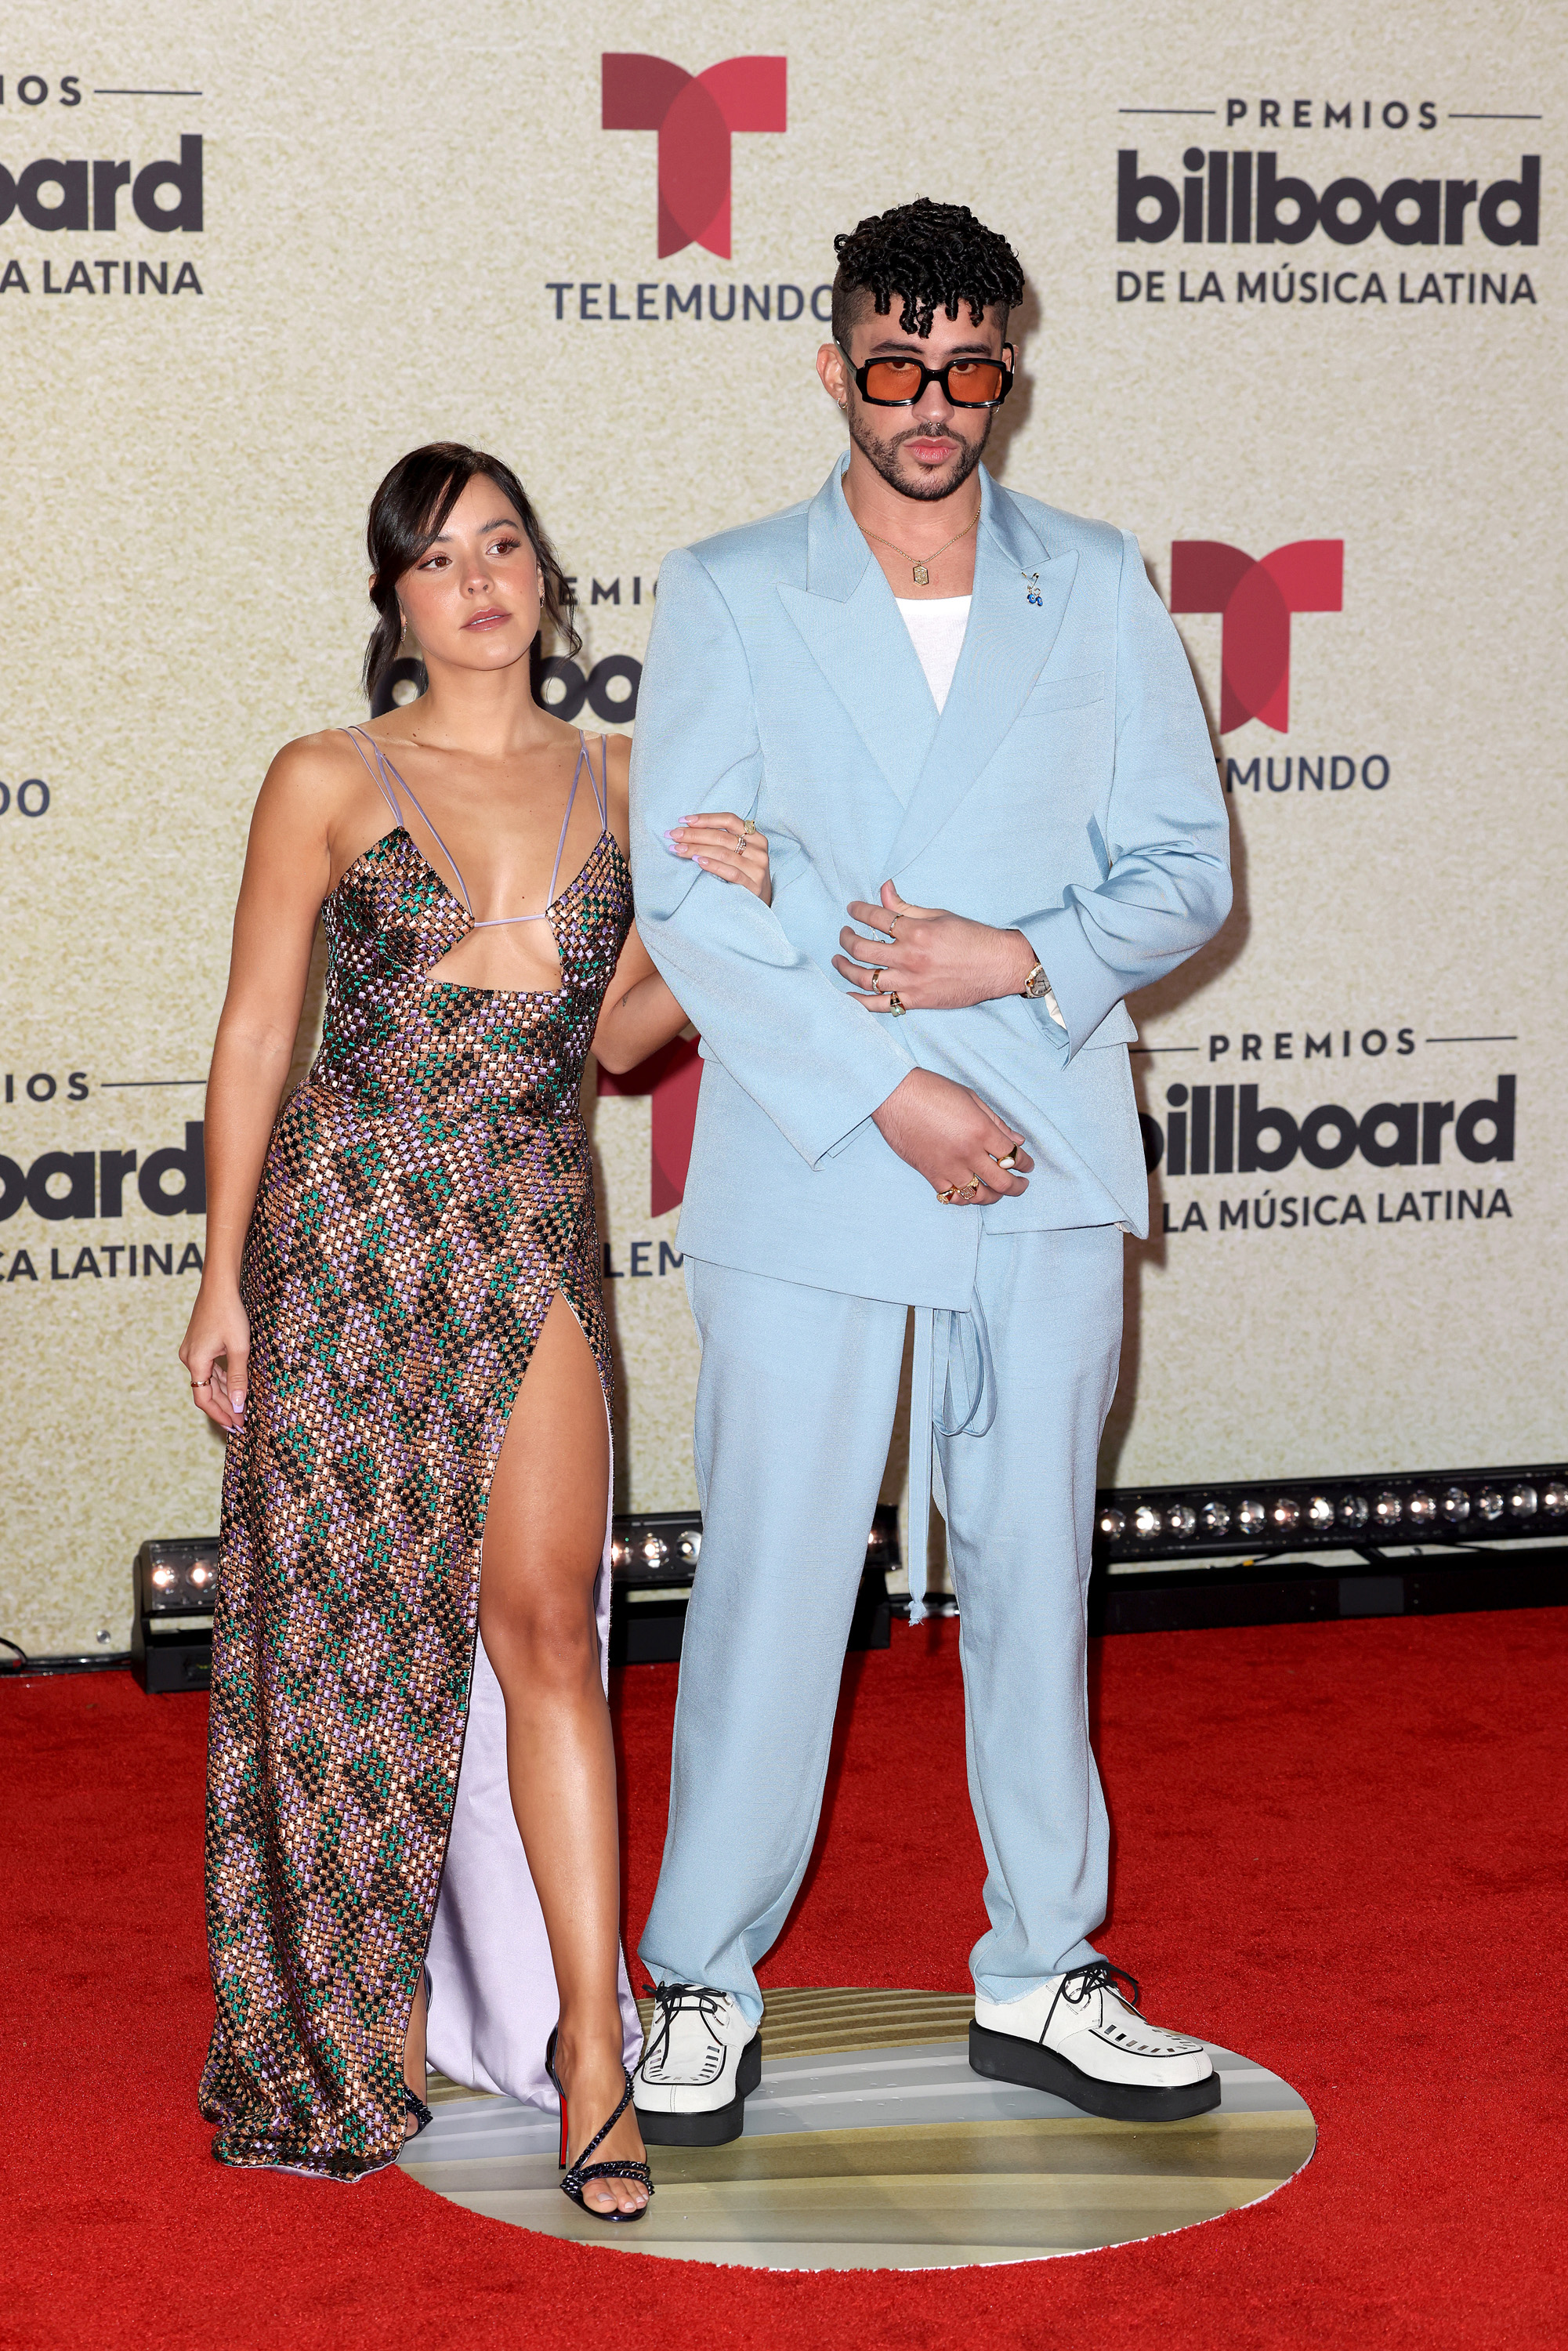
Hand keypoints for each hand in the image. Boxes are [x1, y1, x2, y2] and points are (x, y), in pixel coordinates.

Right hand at [179, 1283, 249, 1434]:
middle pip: (206, 1392)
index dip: (220, 1415)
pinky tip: (236, 1388)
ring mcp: (193, 1351)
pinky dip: (223, 1380)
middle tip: (243, 1423)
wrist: (219, 1285)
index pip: (204, 1399)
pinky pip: (210, 1368)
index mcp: (196, 1362)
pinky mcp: (199, 1344)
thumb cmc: (230, 1313)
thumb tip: (239, 1404)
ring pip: (209, 1381)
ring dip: (225, 1395)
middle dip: (225, 1408)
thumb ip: (238, 1377)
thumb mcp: (239, 1348)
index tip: (236, 1427)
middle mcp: (189, 1358)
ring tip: (242, 1409)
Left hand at [667, 812, 771, 904]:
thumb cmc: (745, 875)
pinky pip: (730, 872)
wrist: (761, 905)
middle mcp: (758, 850)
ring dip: (697, 849)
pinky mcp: (753, 885)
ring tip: (678, 849)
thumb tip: (688, 830)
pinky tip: (698, 861)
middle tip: (673, 835)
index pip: (728, 820)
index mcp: (756, 837)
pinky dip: (712, 865)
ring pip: (723, 852)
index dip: (705, 819)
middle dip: (694, 834)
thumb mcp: (740, 854)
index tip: (683, 821)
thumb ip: (723, 841)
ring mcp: (757, 868)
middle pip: (721, 836)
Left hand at [833, 881, 1035, 1010]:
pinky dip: (859, 1002)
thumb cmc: (971, 937)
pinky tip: (846, 995)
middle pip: (862, 949)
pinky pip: (880, 1005)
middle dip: (846, 938)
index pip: (875, 918)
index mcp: (916, 931)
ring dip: (845, 968)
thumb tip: (884, 888)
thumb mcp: (939, 915)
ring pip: (865, 978)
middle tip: (844, 934)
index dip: (858, 910)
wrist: (998, 965)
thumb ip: (906, 906)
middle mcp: (909, 958)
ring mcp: (911, 982)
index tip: (852, 909)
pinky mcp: (916, 1001)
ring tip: (838, 960)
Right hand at [872, 1069, 1033, 1204]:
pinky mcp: (930, 1174)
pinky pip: (952, 1197)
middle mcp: (967, 1153)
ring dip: (994, 1197)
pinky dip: (965, 1198)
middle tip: (1022, 1184)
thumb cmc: (933, 1090)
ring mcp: (948, 1167)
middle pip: (1002, 1182)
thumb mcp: (971, 1098)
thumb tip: (1018, 1141)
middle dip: (1017, 1187)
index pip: (1013, 1156)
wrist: (894, 1095)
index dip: (1026, 1163)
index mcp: (981, 1131)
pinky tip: (970, 1192)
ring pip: (979, 1195)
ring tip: (998, 1192)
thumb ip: (996, 1122)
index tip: (1028, 1165)